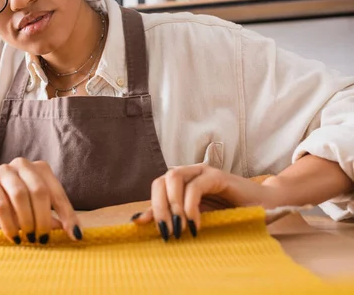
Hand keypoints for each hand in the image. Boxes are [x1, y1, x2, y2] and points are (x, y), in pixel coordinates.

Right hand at [0, 157, 81, 243]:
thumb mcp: (34, 209)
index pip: (57, 193)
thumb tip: (72, 232)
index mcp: (40, 169)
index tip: (75, 235)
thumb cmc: (12, 202)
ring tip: (29, 238)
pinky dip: (9, 224)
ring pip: (20, 195)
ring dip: (27, 221)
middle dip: (44, 218)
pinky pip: (1, 205)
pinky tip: (14, 237)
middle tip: (43, 238)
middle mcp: (23, 165)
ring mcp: (5, 171)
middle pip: (39, 191)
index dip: (68, 214)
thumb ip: (51, 217)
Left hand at [132, 164, 273, 240]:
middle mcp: (189, 174)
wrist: (265, 207)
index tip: (141, 226)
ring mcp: (203, 172)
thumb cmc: (231, 214)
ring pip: (174, 178)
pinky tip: (195, 224)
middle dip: (158, 207)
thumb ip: (171, 217)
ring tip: (179, 228)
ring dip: (172, 205)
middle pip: (161, 181)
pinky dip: (191, 205)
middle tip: (166, 232)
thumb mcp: (196, 219)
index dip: (149, 206)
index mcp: (181, 184)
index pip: (157, 189)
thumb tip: (139, 221)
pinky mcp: (218, 176)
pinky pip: (196, 186)